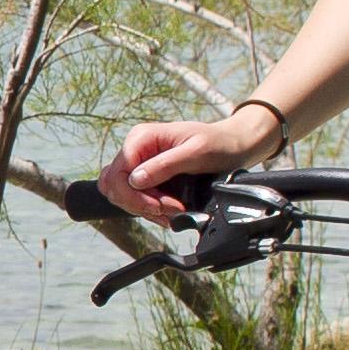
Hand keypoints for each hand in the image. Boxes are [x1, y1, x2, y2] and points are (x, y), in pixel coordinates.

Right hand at [101, 98, 282, 224]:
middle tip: (169, 210)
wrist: (233, 146)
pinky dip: (150, 210)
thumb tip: (135, 179)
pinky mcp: (148, 176)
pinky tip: (169, 212)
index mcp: (142, 138)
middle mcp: (136, 149)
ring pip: (122, 196)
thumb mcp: (195, 152)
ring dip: (146, 209)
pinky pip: (135, 199)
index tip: (159, 206)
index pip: (117, 172)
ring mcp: (140, 163)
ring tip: (174, 211)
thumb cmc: (218, 143)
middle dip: (140, 204)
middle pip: (114, 186)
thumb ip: (164, 165)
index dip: (133, 195)